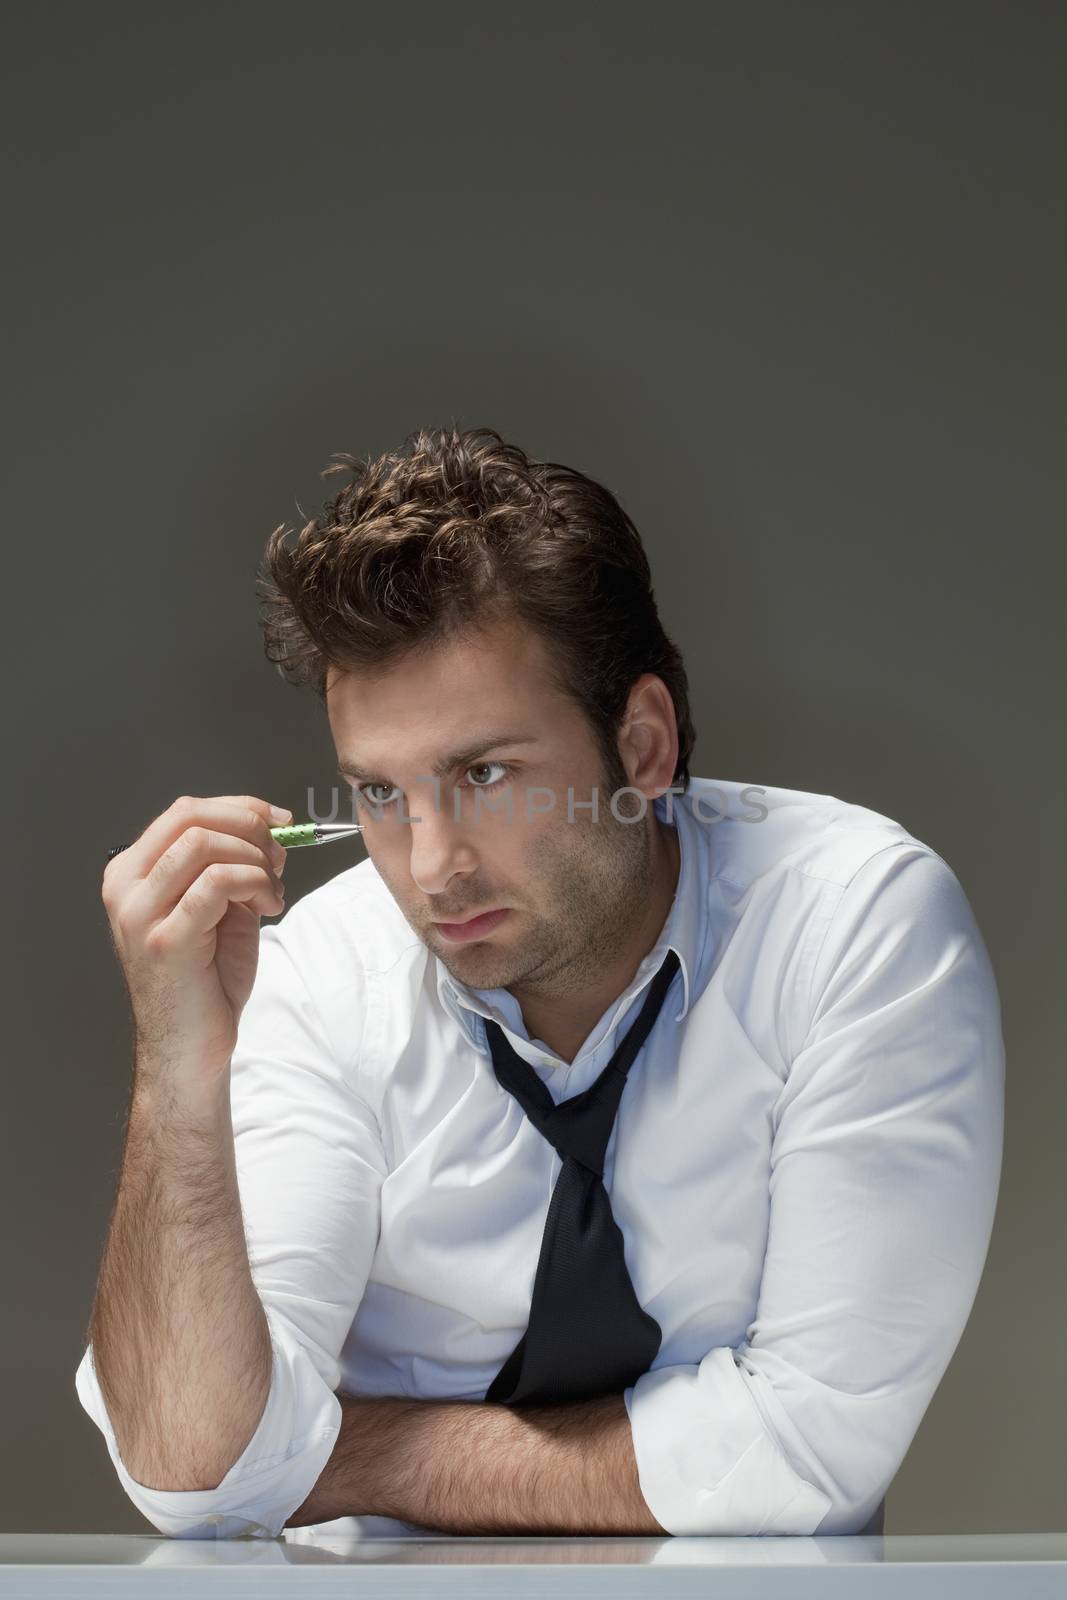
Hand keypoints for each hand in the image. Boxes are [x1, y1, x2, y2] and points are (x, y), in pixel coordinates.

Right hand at [101, 794, 289, 1091]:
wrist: (191, 1046)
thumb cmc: (205, 980)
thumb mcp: (217, 907)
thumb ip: (229, 865)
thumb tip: (268, 830)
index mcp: (132, 873)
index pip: (184, 811)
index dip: (239, 808)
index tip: (278, 820)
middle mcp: (126, 887)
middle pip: (191, 817)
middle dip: (249, 827)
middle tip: (278, 856)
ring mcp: (139, 913)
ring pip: (204, 844)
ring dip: (254, 859)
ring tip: (271, 890)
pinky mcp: (166, 940)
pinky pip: (218, 882)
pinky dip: (255, 883)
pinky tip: (267, 907)